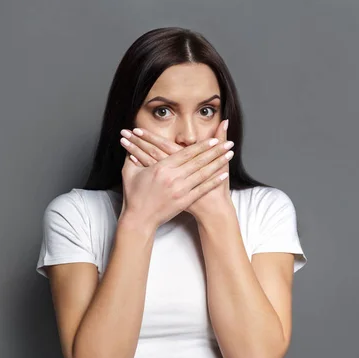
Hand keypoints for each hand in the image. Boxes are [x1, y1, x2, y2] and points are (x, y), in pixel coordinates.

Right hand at [119, 120, 233, 222]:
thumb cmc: (133, 195)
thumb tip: (129, 144)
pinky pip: (202, 189)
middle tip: (228, 143)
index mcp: (161, 168)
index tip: (213, 139)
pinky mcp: (184, 201)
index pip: (186, 153)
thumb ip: (130, 156)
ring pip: (203, 173)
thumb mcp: (129, 172)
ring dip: (218, 163)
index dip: (201, 146)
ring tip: (229, 154)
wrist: (138, 218)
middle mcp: (173, 178)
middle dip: (215, 151)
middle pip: (199, 161)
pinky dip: (214, 181)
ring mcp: (180, 190)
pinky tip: (224, 174)